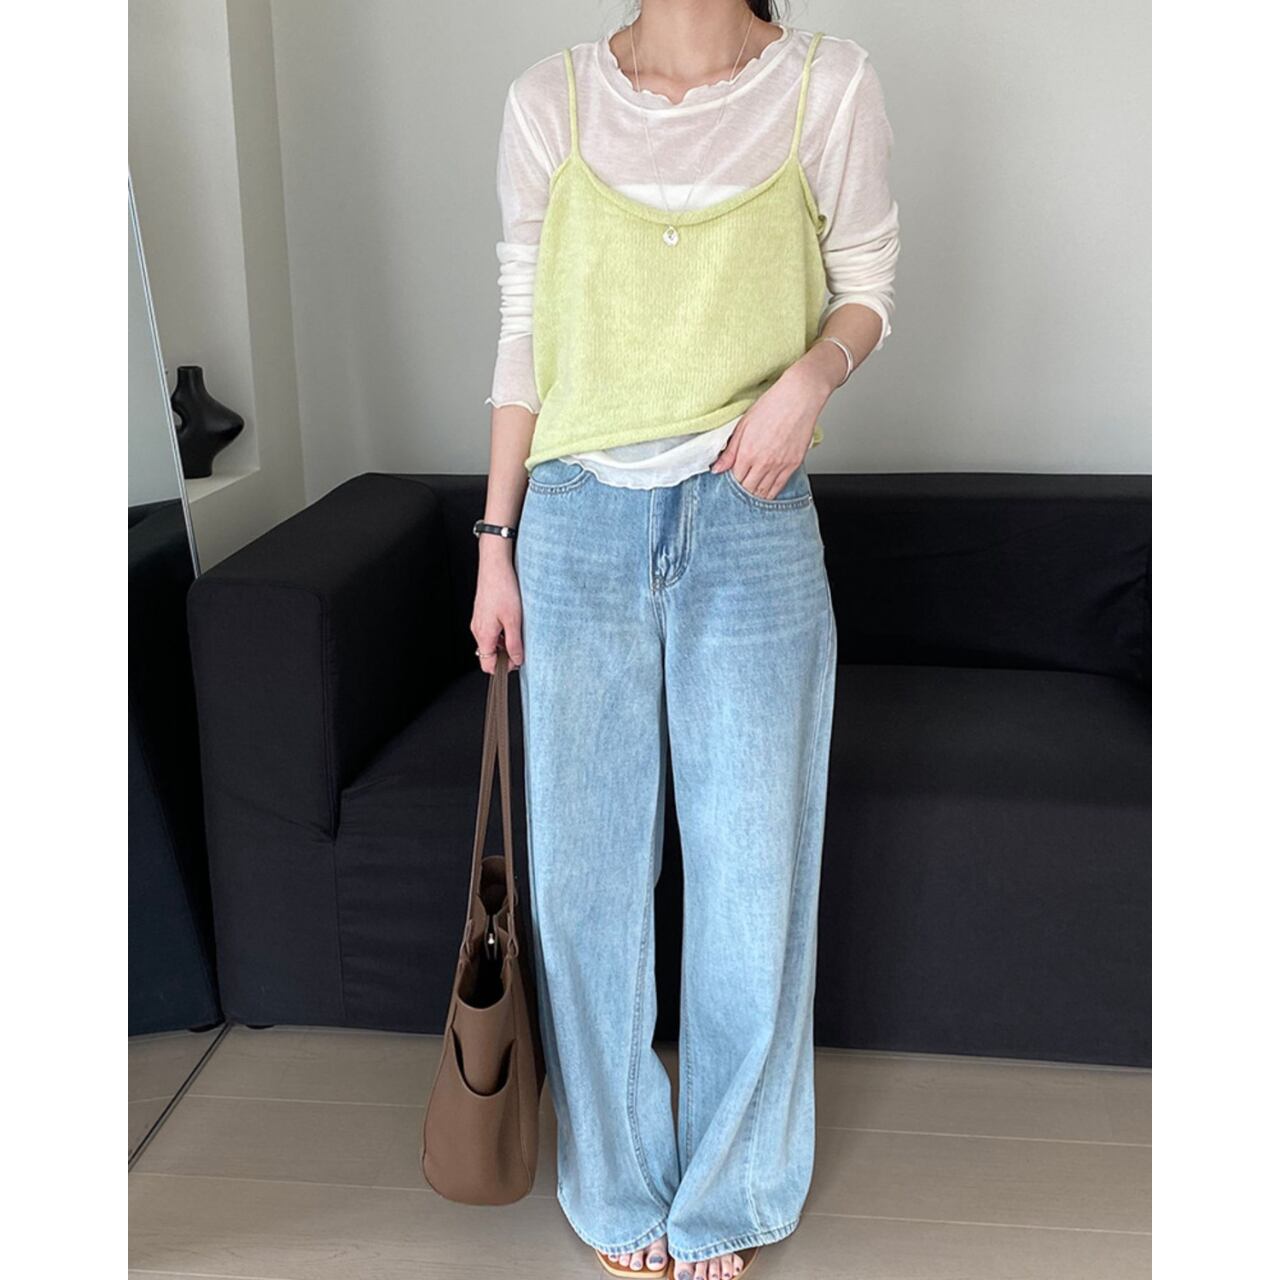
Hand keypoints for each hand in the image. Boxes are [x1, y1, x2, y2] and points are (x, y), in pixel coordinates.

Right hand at [471, 543, 523, 672]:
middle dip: (505, 655)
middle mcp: (477, 630)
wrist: (495, 566)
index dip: (504, 668)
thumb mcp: (514, 620)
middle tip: (522, 646)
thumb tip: (517, 660)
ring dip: (504, 642)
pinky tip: (513, 620)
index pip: (488, 665)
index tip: (518, 662)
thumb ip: (514, 643)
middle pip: (489, 654)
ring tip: (518, 630)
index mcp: (483, 635)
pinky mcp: (482, 613)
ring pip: (490, 642)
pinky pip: (490, 630)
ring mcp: (478, 621)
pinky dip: (501, 631)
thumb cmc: (502, 588)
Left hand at [709, 360, 832, 498]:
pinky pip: (780, 487)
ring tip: (752, 490)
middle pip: (749, 489)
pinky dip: (771, 492)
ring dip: (756, 494)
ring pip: (764, 492)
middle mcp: (764, 463)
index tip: (731, 479)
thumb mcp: (743, 425)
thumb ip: (730, 451)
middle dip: (742, 490)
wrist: (800, 398)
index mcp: (748, 453)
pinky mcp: (793, 464)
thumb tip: (717, 468)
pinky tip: (766, 490)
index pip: (735, 480)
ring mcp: (780, 465)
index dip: (731, 482)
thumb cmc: (773, 406)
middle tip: (741, 485)